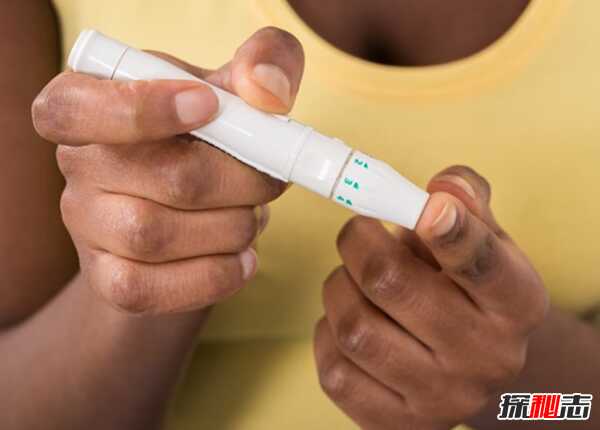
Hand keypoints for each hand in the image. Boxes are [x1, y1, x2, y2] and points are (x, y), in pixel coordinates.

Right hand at [32, 27, 304, 314]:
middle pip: (158, 176)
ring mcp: (87, 226)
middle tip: (270, 180)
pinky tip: (243, 260)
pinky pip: (152, 289)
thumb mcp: (236, 90)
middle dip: (239, 181)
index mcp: (91, 103)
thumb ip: (264, 64)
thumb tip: (267, 90)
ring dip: (231, 228)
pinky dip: (214, 276)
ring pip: (154, 235)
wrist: (195, 213)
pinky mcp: (109, 279)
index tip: (209, 105)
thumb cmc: (212, 140)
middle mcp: (78, 164)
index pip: (73, 108)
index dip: (142, 109)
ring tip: (252, 217)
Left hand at [314, 166, 548, 428]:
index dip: (454, 233)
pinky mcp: (394, 423)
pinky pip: (335, 370)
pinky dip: (328, 335)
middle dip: (358, 243)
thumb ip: (466, 202)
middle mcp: (483, 357)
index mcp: (513, 303)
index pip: (484, 266)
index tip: (430, 206)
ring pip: (353, 327)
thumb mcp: (484, 241)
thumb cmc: (469, 288)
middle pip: (390, 283)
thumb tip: (443, 187)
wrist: (474, 364)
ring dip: (338, 289)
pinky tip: (349, 323)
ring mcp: (438, 397)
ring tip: (353, 281)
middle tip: (357, 232)